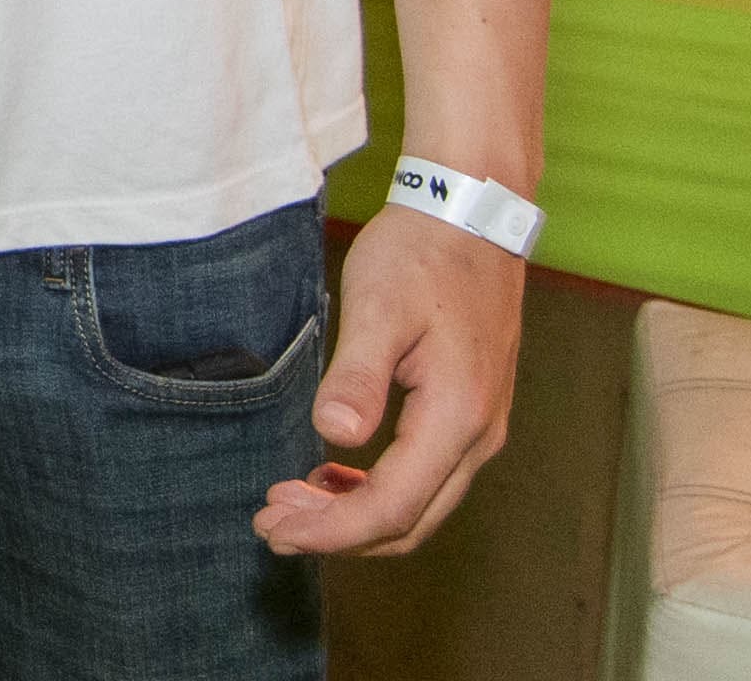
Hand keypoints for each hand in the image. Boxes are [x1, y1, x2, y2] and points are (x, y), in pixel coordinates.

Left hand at [256, 208, 525, 555]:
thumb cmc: (421, 255)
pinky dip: (376, 490)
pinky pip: (425, 477)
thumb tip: (335, 435)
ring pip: (419, 506)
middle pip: (408, 521)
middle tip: (271, 525)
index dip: (331, 530)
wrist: (470, 215)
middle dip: (337, 534)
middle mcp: (478, 436)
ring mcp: (480, 428)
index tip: (275, 530)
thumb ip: (358, 375)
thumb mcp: (378, 307)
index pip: (392, 507)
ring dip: (354, 516)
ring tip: (291, 503)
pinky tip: (333, 475)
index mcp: (457, 417)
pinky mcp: (469, 414)